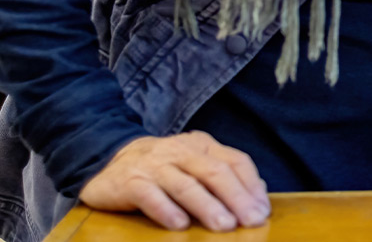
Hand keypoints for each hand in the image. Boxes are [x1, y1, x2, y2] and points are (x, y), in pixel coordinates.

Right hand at [79, 132, 269, 230]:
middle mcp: (180, 151)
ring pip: (185, 184)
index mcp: (202, 145)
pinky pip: (150, 195)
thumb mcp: (195, 164)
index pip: (234, 160)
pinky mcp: (130, 182)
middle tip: (250, 220)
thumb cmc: (162, 168)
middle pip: (213, 172)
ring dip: (207, 206)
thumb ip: (224, 174)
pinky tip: (179, 225)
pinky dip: (166, 210)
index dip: (251, 185)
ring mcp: (154, 165)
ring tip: (224, 225)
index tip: (262, 210)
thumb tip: (259, 193)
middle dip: (235, 197)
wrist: (109, 161)